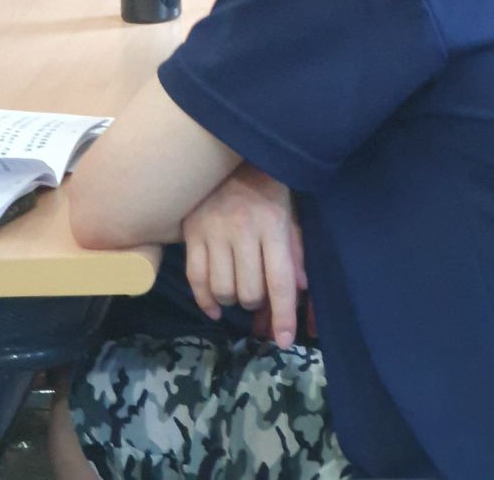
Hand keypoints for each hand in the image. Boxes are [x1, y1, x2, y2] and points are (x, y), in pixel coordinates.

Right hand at [181, 165, 306, 347]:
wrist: (225, 151)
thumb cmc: (265, 184)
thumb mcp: (288, 210)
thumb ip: (295, 248)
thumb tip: (302, 288)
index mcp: (272, 222)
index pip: (280, 280)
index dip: (284, 315)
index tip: (286, 341)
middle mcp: (242, 228)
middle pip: (249, 291)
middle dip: (257, 302)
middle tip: (259, 293)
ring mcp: (213, 231)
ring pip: (223, 290)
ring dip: (233, 300)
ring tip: (240, 291)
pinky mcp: (191, 233)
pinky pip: (196, 279)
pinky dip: (206, 300)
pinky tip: (216, 306)